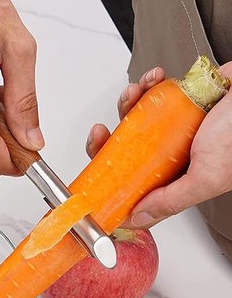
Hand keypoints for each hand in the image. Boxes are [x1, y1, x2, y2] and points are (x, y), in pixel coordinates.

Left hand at [85, 63, 231, 227]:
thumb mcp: (205, 178)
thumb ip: (171, 200)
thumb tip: (137, 219)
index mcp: (176, 180)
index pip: (133, 189)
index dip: (109, 183)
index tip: (91, 177)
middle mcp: (171, 156)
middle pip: (125, 156)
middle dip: (107, 143)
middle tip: (101, 134)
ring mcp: (174, 129)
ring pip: (134, 123)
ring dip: (126, 105)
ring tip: (133, 94)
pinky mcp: (179, 102)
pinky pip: (152, 95)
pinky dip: (147, 85)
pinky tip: (153, 78)